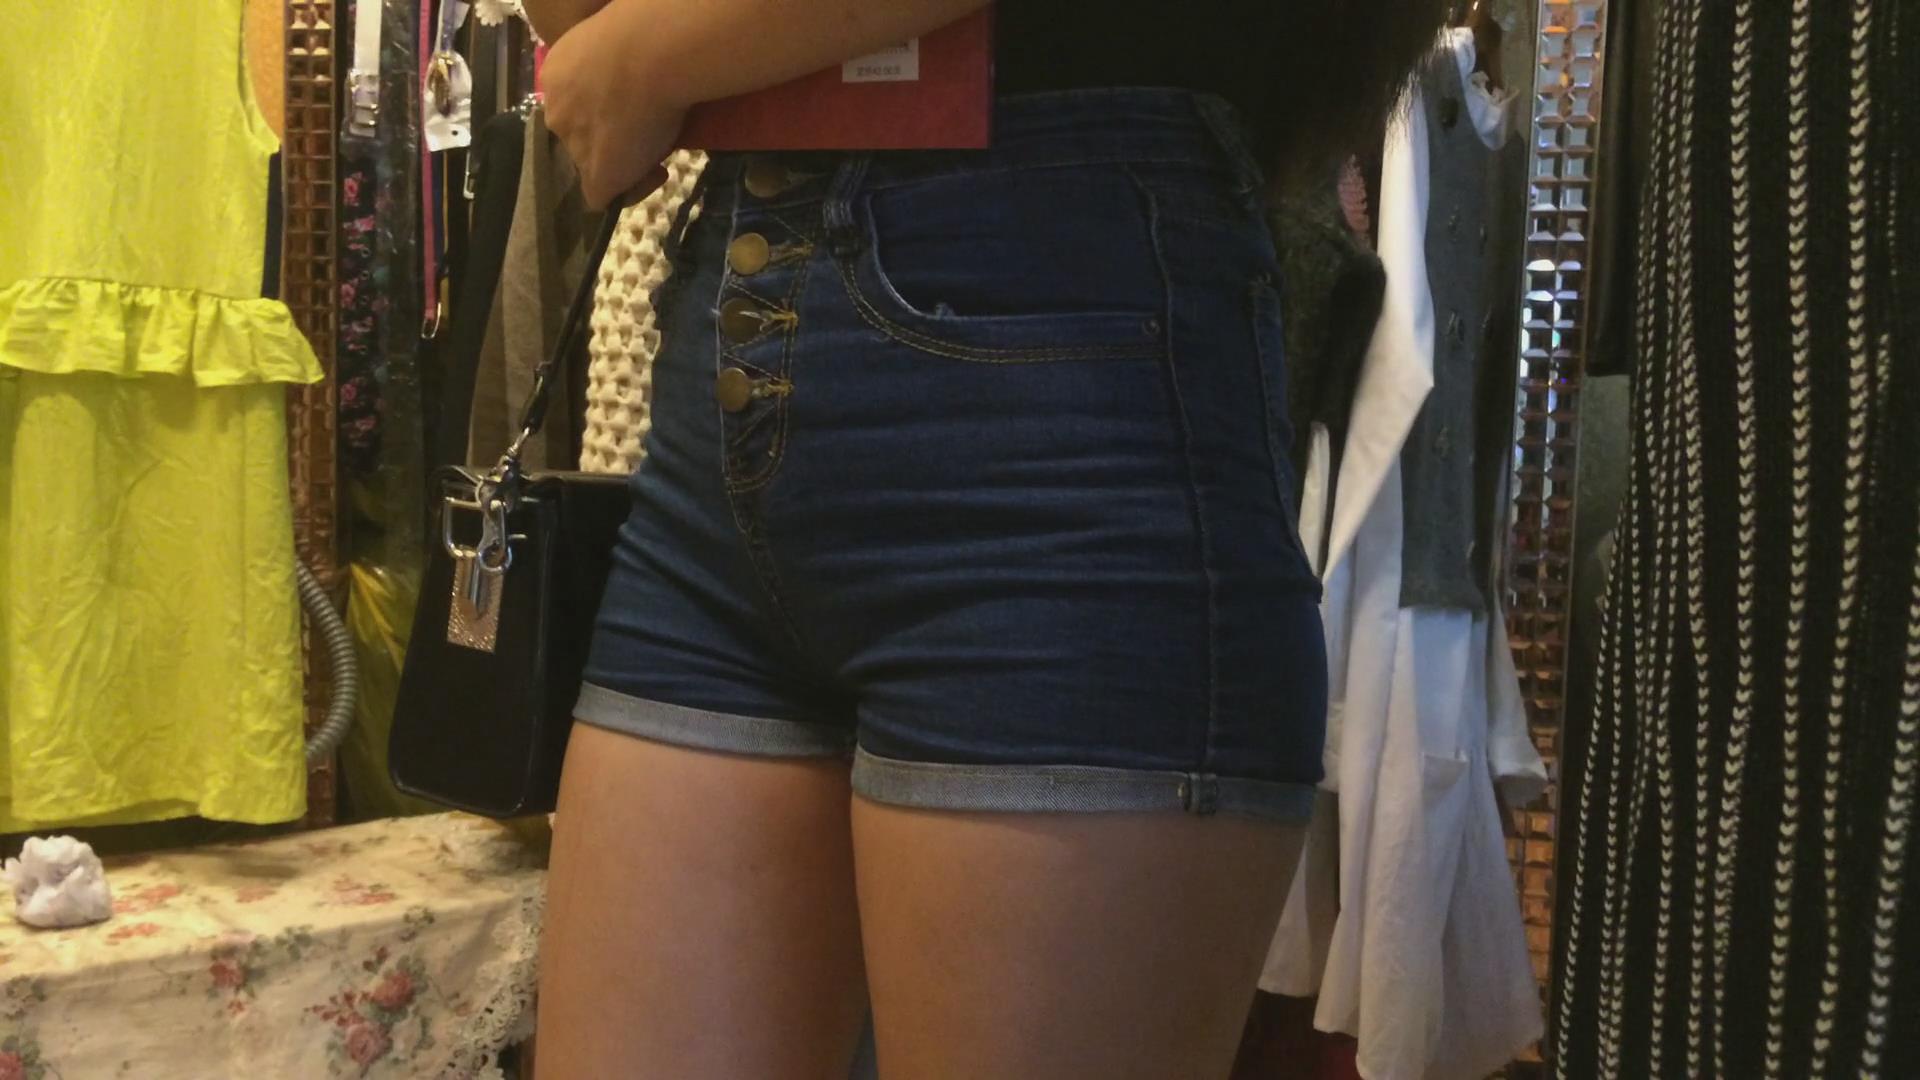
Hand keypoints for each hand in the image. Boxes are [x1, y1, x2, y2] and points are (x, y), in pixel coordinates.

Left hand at [542, 6, 685, 208]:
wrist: (651, 53)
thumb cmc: (640, 34)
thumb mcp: (612, 41)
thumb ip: (610, 65)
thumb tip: (629, 77)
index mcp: (556, 75)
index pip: (572, 105)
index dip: (600, 113)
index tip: (631, 110)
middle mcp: (556, 111)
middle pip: (576, 137)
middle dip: (606, 140)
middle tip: (643, 135)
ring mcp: (574, 146)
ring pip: (589, 167)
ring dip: (620, 165)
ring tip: (655, 155)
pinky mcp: (595, 175)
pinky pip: (603, 198)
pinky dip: (630, 191)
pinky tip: (657, 174)